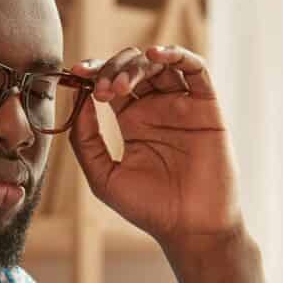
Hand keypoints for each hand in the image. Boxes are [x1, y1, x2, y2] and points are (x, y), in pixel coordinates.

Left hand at [68, 46, 242, 259]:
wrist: (190, 228)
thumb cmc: (149, 209)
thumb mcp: (103, 177)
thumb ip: (85, 140)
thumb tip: (77, 101)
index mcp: (133, 122)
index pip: (110, 82)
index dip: (93, 72)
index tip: (76, 73)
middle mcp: (157, 109)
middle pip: (132, 67)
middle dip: (111, 70)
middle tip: (101, 91)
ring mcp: (182, 106)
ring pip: (160, 63)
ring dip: (136, 65)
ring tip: (120, 85)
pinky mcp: (206, 107)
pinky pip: (196, 69)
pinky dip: (176, 55)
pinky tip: (155, 56)